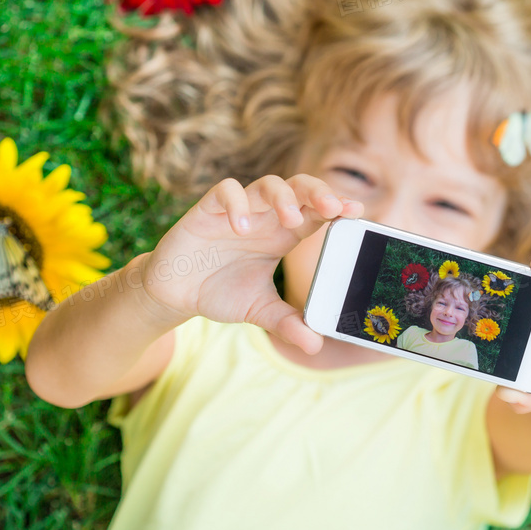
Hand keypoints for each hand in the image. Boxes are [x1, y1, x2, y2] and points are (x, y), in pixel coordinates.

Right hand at [141, 174, 363, 353]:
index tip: (356, 212)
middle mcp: (266, 216)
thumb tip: (316, 346)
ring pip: (267, 184)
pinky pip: (225, 191)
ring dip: (283, 197)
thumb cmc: (220, 292)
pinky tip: (240, 227)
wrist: (175, 292)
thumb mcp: (259, 311)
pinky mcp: (208, 210)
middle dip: (318, 193)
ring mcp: (239, 210)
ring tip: (291, 219)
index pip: (317, 211)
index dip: (336, 207)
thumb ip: (287, 323)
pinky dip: (236, 204)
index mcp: (284, 234)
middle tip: (334, 209)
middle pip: (299, 188)